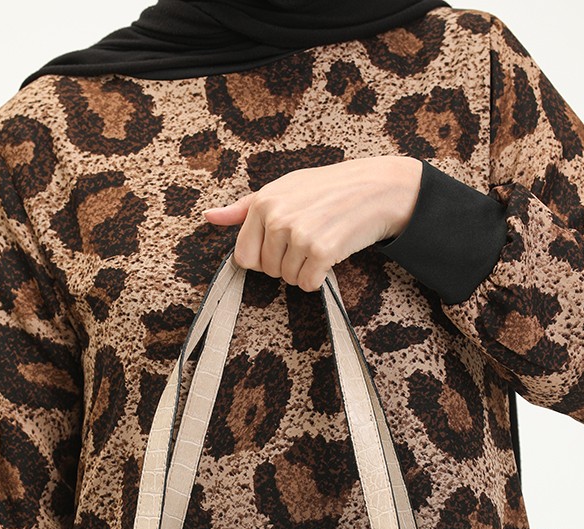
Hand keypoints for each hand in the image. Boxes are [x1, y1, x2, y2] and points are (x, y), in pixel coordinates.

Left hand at [203, 154, 421, 291]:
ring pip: (288, 278)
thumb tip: (210, 217)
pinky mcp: (322, 250)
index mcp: (263, 203)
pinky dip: (319, 277)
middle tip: (307, 240)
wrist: (374, 189)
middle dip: (285, 264)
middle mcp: (277, 217)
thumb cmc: (326, 189)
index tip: (282, 244)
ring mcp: (299, 234)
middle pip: (267, 270)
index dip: (263, 258)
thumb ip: (244, 208)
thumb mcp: (282, 189)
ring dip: (304, 270)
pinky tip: (330, 256)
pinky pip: (308, 284)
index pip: (244, 256)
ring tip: (320, 243)